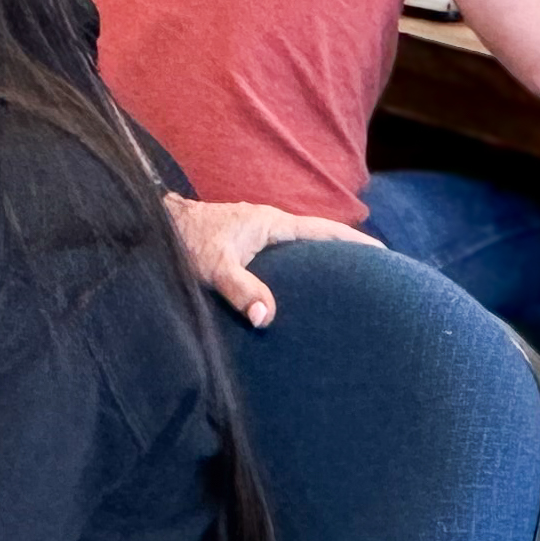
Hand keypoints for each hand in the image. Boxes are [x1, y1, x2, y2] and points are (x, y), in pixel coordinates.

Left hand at [165, 193, 384, 329]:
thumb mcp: (213, 266)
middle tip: (377, 278)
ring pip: (298, 251)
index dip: (355, 243)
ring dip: (320, 265)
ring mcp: (256, 235)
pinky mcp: (243, 247)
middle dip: (345, 257)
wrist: (153, 226)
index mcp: (272, 223)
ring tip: (346, 290)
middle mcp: (268, 226)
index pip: (325, 232)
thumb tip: (267, 317)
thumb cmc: (183, 241)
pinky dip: (296, 273)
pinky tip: (299, 294)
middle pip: (318, 241)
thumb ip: (240, 289)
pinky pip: (281, 259)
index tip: (386, 255)